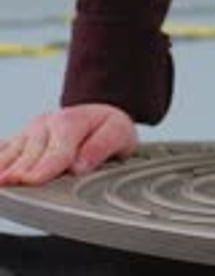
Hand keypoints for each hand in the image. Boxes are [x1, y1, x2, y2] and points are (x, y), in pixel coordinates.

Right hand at [0, 105, 137, 185]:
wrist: (97, 116)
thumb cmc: (107, 128)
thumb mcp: (118, 132)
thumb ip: (100, 148)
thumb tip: (79, 166)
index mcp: (70, 122)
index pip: (56, 152)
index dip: (43, 168)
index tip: (30, 180)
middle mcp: (46, 124)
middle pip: (30, 155)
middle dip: (18, 171)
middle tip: (7, 184)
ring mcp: (30, 131)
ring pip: (12, 152)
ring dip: (3, 166)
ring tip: (0, 181)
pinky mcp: (20, 138)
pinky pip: (4, 147)